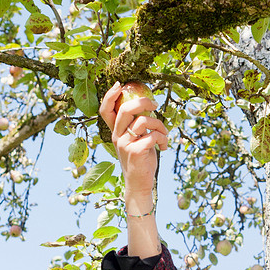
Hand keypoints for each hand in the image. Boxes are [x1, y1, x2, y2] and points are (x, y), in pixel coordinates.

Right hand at [99, 82, 168, 202]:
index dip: (110, 95)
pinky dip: (163, 139)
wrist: (140, 185)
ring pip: (143, 121)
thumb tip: (149, 108)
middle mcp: (116, 136)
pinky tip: (164, 147)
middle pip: (125, 109)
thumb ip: (137, 127)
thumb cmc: (141, 161)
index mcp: (115, 132)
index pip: (105, 110)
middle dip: (143, 102)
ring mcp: (125, 144)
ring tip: (164, 135)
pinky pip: (152, 136)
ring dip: (159, 125)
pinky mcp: (135, 151)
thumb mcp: (136, 141)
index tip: (119, 84)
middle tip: (155, 104)